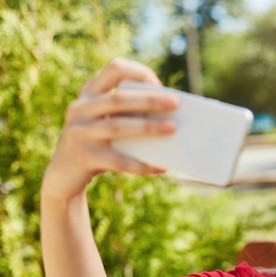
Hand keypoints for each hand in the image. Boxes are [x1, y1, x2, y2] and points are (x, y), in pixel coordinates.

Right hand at [42, 58, 179, 199]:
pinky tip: (160, 167)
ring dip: (147, 127)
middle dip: (149, 100)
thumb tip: (171, 117)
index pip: (114, 70)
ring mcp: (79, 132)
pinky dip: (141, 164)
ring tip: (172, 128)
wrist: (64, 174)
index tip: (159, 83)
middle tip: (176, 103)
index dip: (138, 73)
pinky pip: (117, 161)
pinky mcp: (84, 157)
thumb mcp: (106, 121)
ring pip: (117, 127)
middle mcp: (80, 109)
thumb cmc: (98, 142)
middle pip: (118, 99)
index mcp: (89, 93)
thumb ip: (128, 114)